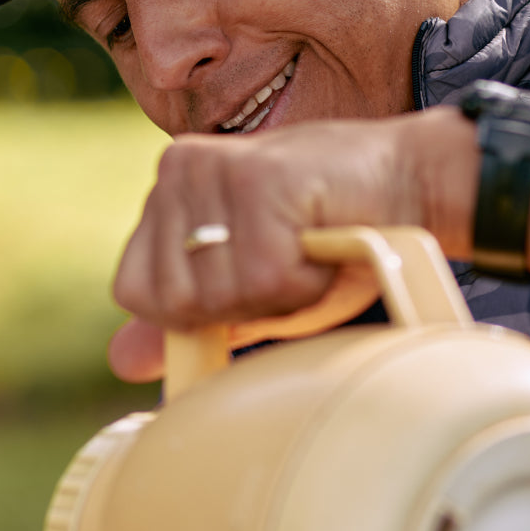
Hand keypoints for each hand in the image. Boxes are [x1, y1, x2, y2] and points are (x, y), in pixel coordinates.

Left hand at [108, 108, 476, 379]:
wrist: (411, 182)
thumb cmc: (330, 235)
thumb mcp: (248, 281)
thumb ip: (187, 315)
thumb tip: (118, 362)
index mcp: (168, 188)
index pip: (136, 291)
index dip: (195, 312)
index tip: (249, 281)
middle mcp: (179, 168)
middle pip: (174, 300)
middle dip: (241, 305)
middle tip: (288, 262)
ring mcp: (213, 169)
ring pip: (218, 294)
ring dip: (278, 294)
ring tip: (308, 249)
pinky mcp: (257, 178)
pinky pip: (266, 278)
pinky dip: (307, 281)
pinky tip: (327, 241)